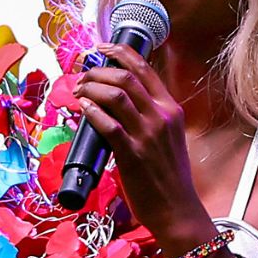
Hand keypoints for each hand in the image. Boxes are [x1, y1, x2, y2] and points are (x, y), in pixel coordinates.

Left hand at [74, 43, 214, 248]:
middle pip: (126, 77)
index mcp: (171, 109)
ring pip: (116, 94)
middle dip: (98, 70)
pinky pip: (109, 124)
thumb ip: (149, 117)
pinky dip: (92, 111)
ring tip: (79, 91)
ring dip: (92, 87)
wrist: (177, 209)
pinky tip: (83, 108)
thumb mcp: (167, 137)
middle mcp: (161, 117)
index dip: (120, 52)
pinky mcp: (132, 154)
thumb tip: (118, 101)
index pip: (145, 68)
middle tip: (83, 76)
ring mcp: (147, 135)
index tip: (102, 48)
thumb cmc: (169, 176)